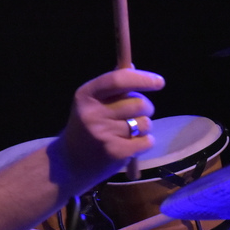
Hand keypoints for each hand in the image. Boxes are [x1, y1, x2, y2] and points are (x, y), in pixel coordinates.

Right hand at [54, 68, 164, 191]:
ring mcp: (103, 134)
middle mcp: (92, 114)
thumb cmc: (86, 127)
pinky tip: (130, 145)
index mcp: (85, 96)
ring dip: (143, 127)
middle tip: (137, 114)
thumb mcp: (91, 103)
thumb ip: (112, 87)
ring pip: (145, 124)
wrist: (71, 163)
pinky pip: (146, 141)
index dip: (142, 79)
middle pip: (138, 103)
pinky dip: (144, 142)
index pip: (118, 80)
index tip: (159, 82)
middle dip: (146, 107)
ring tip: (128, 132)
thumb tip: (134, 67)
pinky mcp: (115, 153)